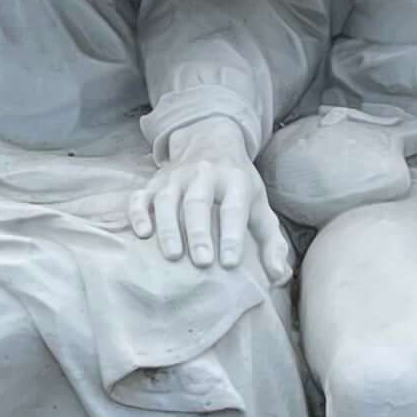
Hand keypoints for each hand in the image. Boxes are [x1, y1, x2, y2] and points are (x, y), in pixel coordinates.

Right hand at [126, 121, 292, 283]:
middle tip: (202, 262)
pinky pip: (140, 195)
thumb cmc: (238, 186)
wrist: (211, 140)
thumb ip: (271, 242)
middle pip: (198, 202)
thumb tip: (279, 277)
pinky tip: (142, 233)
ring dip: (168, 227)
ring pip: (167, 199)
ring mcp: (175, 177)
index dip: (232, 234)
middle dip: (199, 232)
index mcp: (235, 180)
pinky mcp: (154, 182)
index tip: (230, 262)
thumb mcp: (259, 207)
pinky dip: (138, 213)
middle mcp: (204, 174)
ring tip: (173, 255)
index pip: (233, 207)